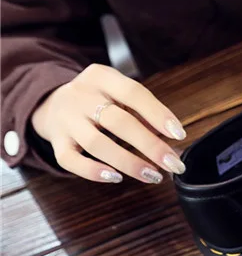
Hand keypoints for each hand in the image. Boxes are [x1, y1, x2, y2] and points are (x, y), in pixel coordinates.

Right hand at [31, 64, 186, 183]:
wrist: (49, 100)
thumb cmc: (96, 99)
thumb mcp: (117, 92)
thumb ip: (142, 110)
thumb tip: (170, 136)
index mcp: (101, 77)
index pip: (133, 93)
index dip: (158, 114)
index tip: (179, 134)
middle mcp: (81, 95)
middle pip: (119, 122)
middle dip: (151, 146)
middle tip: (173, 164)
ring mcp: (66, 119)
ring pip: (97, 144)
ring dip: (129, 163)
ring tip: (153, 176)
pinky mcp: (55, 140)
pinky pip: (70, 160)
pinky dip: (92, 172)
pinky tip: (116, 177)